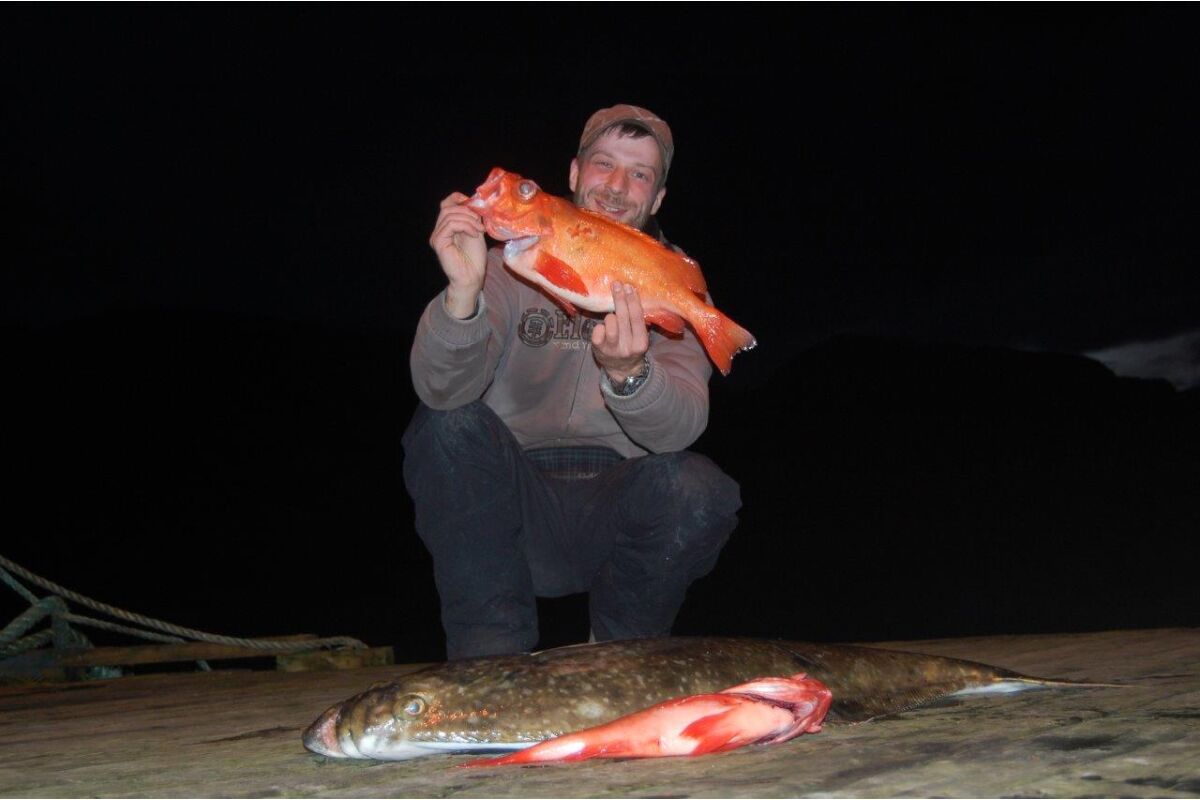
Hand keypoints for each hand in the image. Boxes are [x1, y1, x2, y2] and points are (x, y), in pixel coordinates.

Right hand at [429, 192, 486, 317]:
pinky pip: (450, 225)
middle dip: (467, 212)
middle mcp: (438, 231)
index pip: (446, 204)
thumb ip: (471, 218)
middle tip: (480, 223)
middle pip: (447, 208)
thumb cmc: (475, 258)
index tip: (473, 203)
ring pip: (450, 215)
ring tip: (479, 230)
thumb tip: (473, 202)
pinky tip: (474, 234)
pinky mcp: (438, 242)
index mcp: (446, 227)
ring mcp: (436, 236)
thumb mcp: (475, 231)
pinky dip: (465, 226)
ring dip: (469, 220)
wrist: (472, 276)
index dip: (458, 198)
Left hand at [592, 282, 649, 384]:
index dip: (633, 301)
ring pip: (610, 322)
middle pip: (623, 317)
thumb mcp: (639, 338)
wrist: (621, 370)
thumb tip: (632, 294)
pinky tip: (602, 328)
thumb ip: (638, 321)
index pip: (638, 318)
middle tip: (617, 285)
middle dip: (620, 299)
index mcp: (641, 342)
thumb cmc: (631, 347)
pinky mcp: (599, 349)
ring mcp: (612, 349)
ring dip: (611, 316)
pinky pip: (597, 330)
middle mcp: (628, 347)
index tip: (629, 287)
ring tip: (612, 318)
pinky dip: (600, 326)